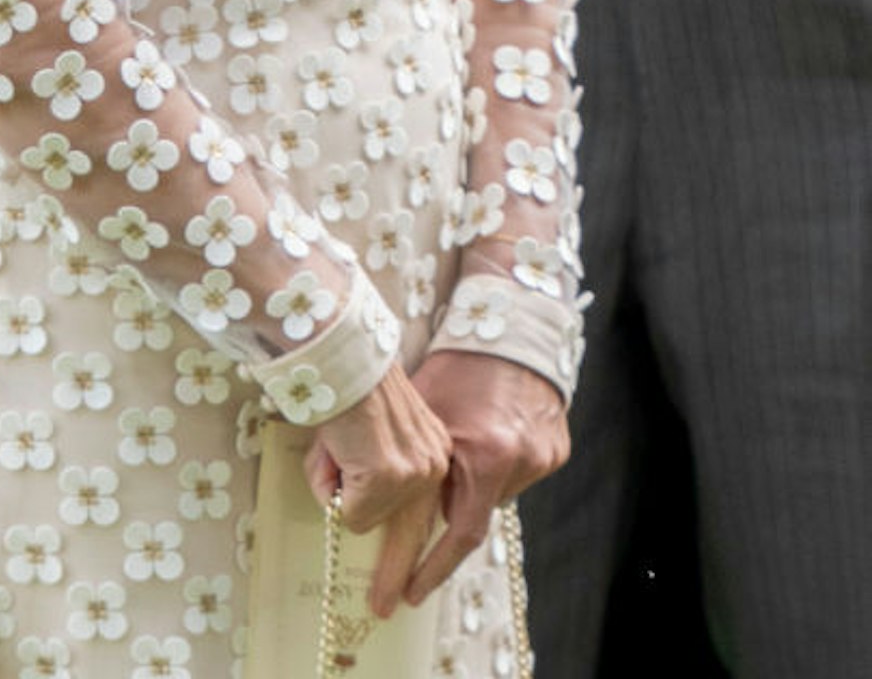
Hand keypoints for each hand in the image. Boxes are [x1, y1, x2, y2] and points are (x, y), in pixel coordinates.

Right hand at [302, 364, 452, 618]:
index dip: (412, 546)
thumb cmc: (350, 390)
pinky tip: (335, 448)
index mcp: (434, 451)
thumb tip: (349, 514)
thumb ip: (373, 476)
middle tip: (385, 607)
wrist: (344, 362)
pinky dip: (330, 485)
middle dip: (394, 574)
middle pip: (412, 536)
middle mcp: (433, 466)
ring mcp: (412, 475)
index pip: (428, 511)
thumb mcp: (374, 435)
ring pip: (365, 519)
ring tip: (337, 448)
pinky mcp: (387, 480)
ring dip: (340, 493)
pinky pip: (347, 509)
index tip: (411, 580)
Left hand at [402, 352, 569, 604]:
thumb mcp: (421, 409)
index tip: (405, 596)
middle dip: (445, 535)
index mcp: (483, 454)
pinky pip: (518, 476)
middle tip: (420, 550)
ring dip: (472, 488)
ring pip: (495, 496)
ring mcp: (540, 459)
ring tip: (461, 448)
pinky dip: (497, 470)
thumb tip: (369, 496)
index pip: (455, 533)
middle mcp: (517, 463)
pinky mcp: (555, 452)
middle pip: (473, 518)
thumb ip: (407, 457)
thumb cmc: (456, 365)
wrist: (510, 329)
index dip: (428, 569)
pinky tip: (488, 437)